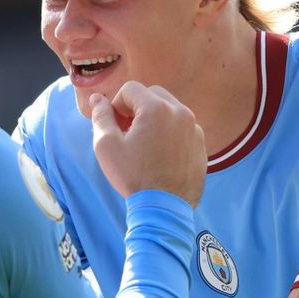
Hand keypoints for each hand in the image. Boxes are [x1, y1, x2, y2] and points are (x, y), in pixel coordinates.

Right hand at [89, 81, 205, 207]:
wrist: (164, 209)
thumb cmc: (133, 177)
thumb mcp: (106, 145)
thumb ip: (100, 116)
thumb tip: (98, 99)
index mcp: (157, 108)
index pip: (130, 89)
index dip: (117, 105)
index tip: (115, 127)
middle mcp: (180, 112)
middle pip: (152, 94)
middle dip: (136, 108)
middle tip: (128, 133)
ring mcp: (194, 128)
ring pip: (169, 109)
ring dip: (153, 119)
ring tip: (144, 145)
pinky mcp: (201, 144)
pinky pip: (181, 127)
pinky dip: (169, 133)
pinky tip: (160, 155)